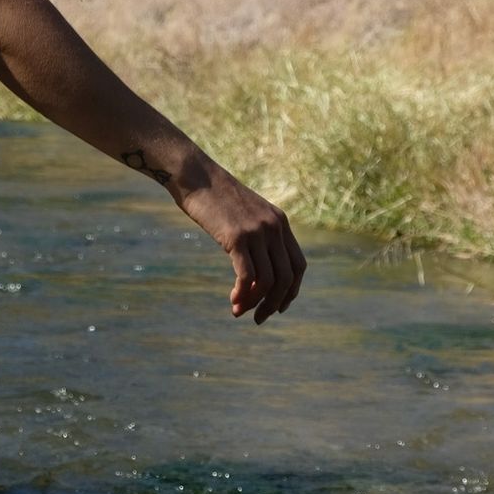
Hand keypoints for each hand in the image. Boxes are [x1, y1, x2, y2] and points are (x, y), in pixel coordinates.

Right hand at [178, 169, 305, 323]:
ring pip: (268, 281)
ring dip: (255, 303)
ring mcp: (257, 232)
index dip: (292, 290)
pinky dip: (243, 294)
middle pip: (287, 278)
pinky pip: (248, 276)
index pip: (299, 265)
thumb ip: (256, 235)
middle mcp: (274, 227)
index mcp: (280, 222)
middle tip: (259, 318)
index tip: (278, 306)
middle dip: (274, 304)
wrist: (195, 175)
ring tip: (239, 312)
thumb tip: (254, 269)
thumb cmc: (214, 196)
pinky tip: (233, 301)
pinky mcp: (237, 237)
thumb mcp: (244, 214)